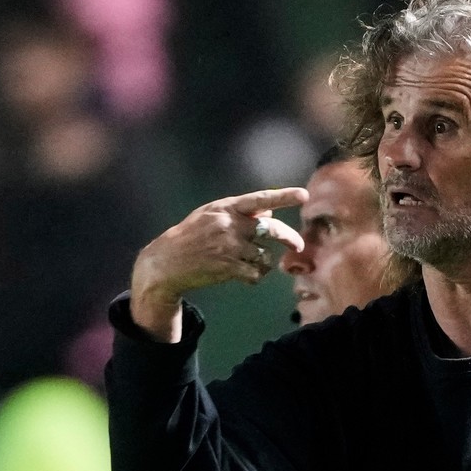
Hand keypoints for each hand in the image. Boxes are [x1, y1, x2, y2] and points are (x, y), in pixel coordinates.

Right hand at [130, 187, 307, 340]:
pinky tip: (245, 274)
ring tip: (251, 262)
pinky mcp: (228, 268)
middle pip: (272, 230)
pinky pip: (256, 273)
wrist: (166, 262)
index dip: (284, 197)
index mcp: (226, 207)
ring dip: (264, 261)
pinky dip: (255, 275)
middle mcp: (230, 225)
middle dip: (290, 238)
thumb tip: (269, 213)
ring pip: (265, 255)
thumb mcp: (211, 214)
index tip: (304, 195)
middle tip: (297, 245)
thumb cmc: (190, 236)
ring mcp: (229, 247)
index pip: (260, 199)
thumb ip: (240, 212)